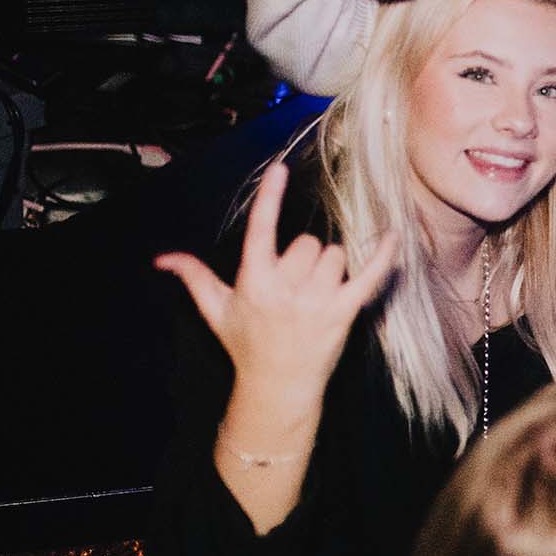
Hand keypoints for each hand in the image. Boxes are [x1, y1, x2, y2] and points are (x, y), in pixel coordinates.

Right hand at [154, 164, 398, 401]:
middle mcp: (284, 289)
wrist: (276, 387)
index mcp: (253, 282)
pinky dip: (384, 255)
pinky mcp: (344, 312)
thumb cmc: (247, 344)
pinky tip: (392, 234)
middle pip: (308, 243)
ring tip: (315, 296)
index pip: (261, 230)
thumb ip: (195, 278)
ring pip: (335, 256)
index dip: (270, 198)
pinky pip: (369, 275)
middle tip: (293, 287)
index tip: (279, 169)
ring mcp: (316, 301)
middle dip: (304, 259)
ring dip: (329, 270)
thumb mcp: (217, 311)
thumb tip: (163, 258)